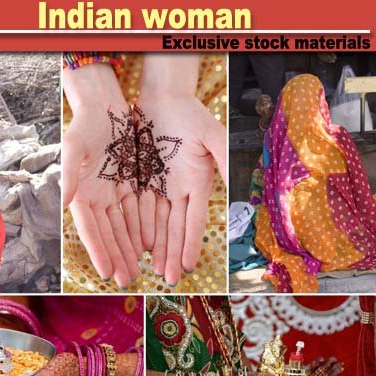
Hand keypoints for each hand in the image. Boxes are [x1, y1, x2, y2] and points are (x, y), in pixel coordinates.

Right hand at [64, 65, 141, 286]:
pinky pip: (136, 212)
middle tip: (125, 280)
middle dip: (116, 257)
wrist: (105, 106)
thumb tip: (67, 201)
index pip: (90, 229)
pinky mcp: (128, 184)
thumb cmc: (86, 124)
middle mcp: (96, 197)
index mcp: (81, 193)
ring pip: (123, 227)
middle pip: (108, 234)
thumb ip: (70, 174)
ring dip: (129, 249)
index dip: (98, 251)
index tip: (105, 273)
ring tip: (137, 270)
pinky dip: (141, 229)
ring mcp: (112, 192)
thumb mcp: (75, 147)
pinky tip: (148, 246)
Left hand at [135, 90, 226, 284]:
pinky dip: (137, 227)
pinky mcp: (141, 179)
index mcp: (196, 183)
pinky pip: (137, 208)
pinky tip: (136, 245)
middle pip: (174, 228)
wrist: (161, 96)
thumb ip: (225, 160)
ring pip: (155, 223)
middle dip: (172, 254)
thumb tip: (239, 189)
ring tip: (153, 269)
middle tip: (169, 279)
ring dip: (155, 246)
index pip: (193, 220)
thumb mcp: (211, 136)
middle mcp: (178, 189)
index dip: (190, 243)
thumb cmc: (189, 113)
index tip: (189, 265)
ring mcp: (159, 186)